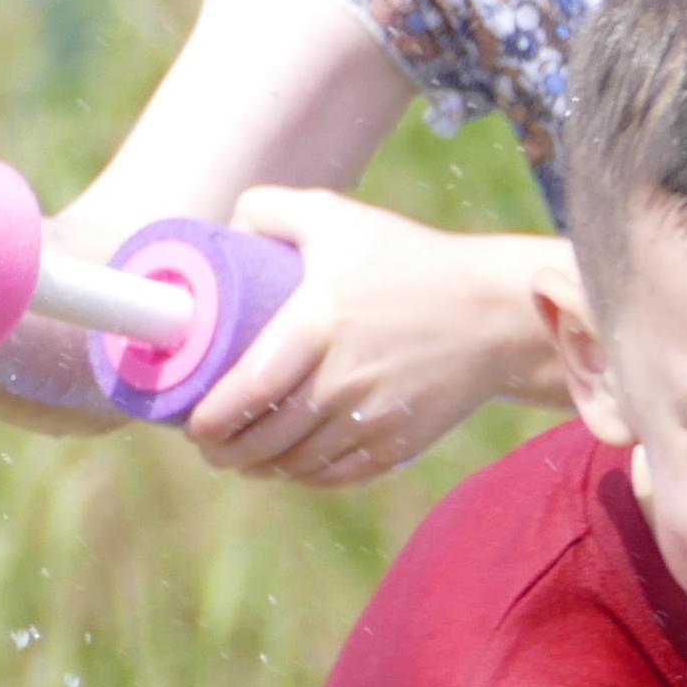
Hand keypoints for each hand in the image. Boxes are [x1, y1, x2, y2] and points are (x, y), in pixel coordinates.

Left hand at [181, 186, 554, 487]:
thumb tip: (224, 230)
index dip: (205, 420)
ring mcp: (372, 418)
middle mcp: (342, 380)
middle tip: (208, 441)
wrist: (496, 310)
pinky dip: (303, 477)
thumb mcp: (338, 216)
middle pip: (262, 440)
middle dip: (223, 450)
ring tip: (241, 456)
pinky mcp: (398, 444)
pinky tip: (289, 467)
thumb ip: (270, 209)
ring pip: (294, 465)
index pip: (242, 394)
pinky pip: (335, 475)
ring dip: (258, 468)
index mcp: (317, 324)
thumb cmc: (410, 260)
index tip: (190, 421)